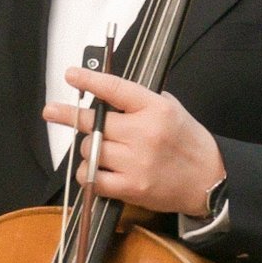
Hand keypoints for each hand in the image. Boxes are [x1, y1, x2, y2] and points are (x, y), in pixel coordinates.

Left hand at [62, 67, 224, 220]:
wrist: (209, 180)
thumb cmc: (189, 143)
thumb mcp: (172, 109)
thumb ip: (140, 101)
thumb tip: (105, 94)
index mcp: (156, 109)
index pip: (115, 89)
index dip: (90, 80)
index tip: (71, 75)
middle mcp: (144, 134)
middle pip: (94, 122)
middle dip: (70, 116)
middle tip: (52, 111)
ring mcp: (136, 162)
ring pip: (90, 150)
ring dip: (88, 149)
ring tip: (100, 150)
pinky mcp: (131, 187)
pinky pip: (93, 178)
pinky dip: (88, 173)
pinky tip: (94, 170)